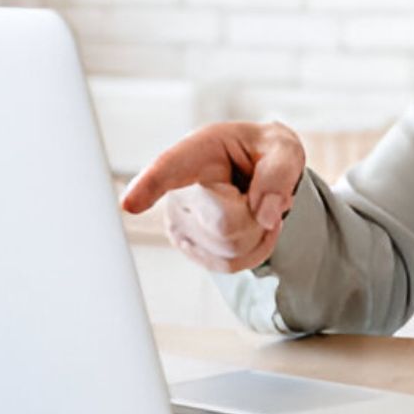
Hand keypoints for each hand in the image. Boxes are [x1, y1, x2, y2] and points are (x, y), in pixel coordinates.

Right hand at [119, 121, 305, 273]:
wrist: (258, 172)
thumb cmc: (264, 154)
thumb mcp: (283, 148)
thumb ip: (279, 173)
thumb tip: (265, 217)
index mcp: (197, 153)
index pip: (169, 170)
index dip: (149, 186)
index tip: (130, 204)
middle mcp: (178, 189)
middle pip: (226, 225)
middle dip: (258, 216)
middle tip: (259, 194)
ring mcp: (178, 222)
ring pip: (230, 250)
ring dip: (258, 233)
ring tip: (253, 206)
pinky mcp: (188, 247)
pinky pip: (230, 264)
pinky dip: (255, 249)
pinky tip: (251, 225)